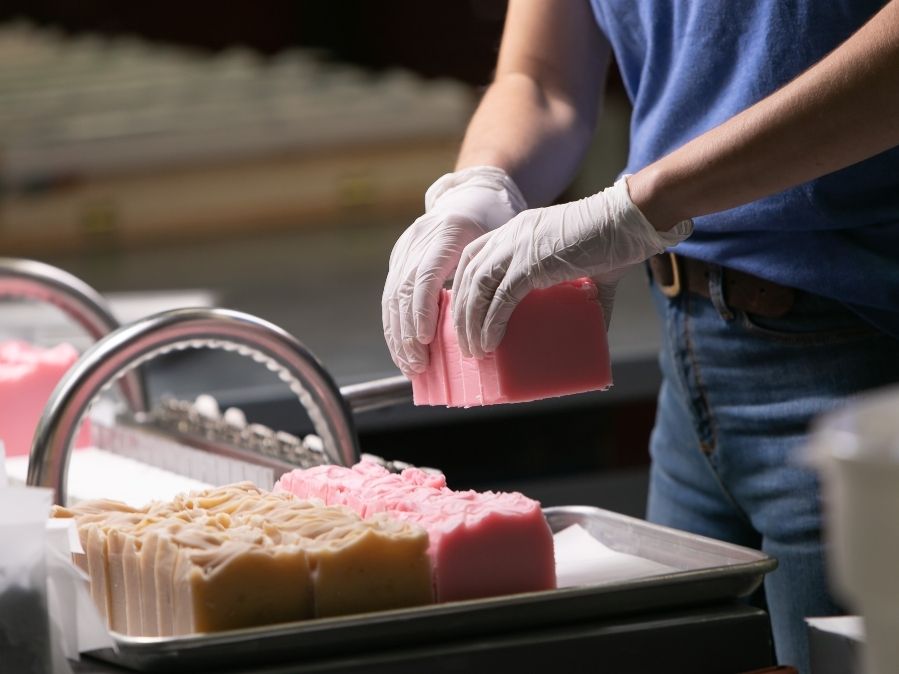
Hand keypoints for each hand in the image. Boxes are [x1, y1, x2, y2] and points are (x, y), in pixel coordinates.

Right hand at [382, 166, 526, 374]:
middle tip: (418, 365)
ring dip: (397, 335)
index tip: (426, 340)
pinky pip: (390, 296)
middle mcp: (418, 238)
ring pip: (391, 297)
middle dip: (407, 333)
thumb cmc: (495, 224)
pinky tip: (402, 349)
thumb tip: (488, 324)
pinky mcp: (399, 258)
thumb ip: (489, 275)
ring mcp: (404, 248)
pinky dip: (394, 326)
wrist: (474, 195)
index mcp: (446, 233)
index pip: (425, 277)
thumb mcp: (498, 243)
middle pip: (403, 291)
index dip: (423, 311)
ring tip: (409, 365)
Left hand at [451, 176, 692, 357]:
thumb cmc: (614, 240)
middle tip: (466, 342)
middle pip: (468, 276)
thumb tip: (597, 333)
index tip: (465, 316)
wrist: (630, 221)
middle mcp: (510, 236)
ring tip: (475, 350)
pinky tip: (489, 342)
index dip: (462, 289)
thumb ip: (586, 296)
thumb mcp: (585, 267)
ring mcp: (518, 248)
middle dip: (461, 313)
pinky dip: (492, 323)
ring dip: (472, 323)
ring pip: (478, 289)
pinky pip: (501, 298)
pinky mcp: (531, 265)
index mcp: (516, 231)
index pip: (472, 258)